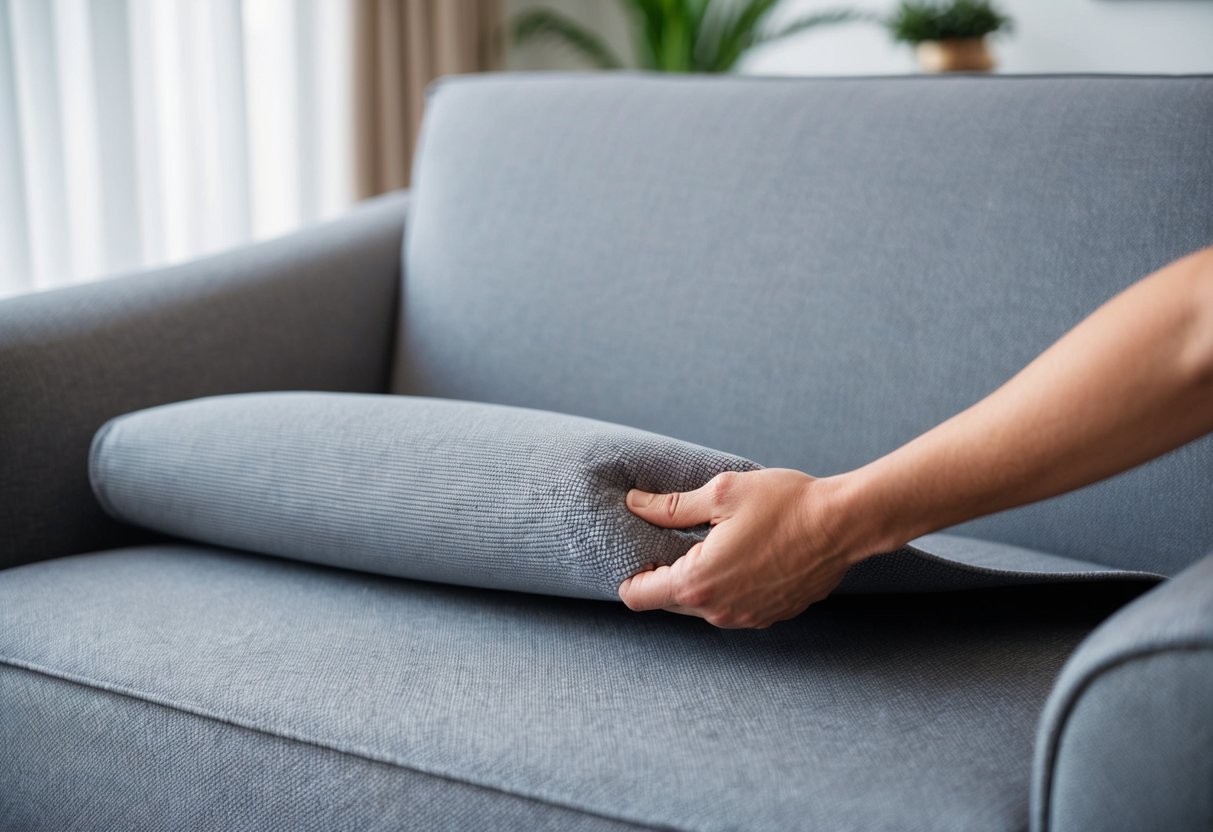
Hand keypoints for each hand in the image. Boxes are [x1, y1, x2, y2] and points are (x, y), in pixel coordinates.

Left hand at [619, 468, 873, 628]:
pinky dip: (726, 588)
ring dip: (697, 581)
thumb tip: (634, 503)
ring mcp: (747, 618)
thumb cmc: (785, 504)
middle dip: (663, 574)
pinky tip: (741, 557)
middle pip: (667, 602)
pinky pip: (732, 607)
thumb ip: (672, 506)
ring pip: (701, 607)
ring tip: (711, 544)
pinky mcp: (770, 616)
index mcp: (698, 582)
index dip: (629, 572)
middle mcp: (718, 611)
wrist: (844, 524)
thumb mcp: (722, 494)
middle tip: (673, 538)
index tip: (639, 547)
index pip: (638, 595)